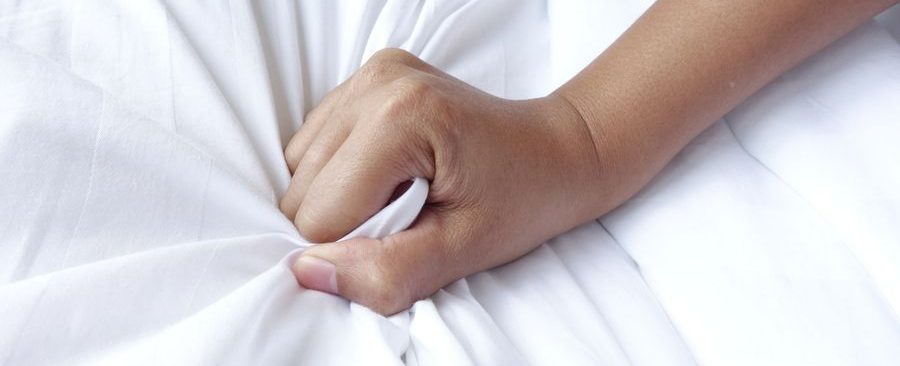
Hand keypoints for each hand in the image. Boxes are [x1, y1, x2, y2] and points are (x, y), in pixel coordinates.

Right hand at [280, 49, 601, 314]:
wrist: (556, 151)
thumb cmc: (523, 198)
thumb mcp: (464, 249)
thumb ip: (387, 269)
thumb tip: (309, 273)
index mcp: (401, 117)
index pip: (319, 215)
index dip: (360, 246)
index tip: (415, 232)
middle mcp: (377, 83)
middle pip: (302, 190)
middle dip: (348, 221)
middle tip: (413, 214)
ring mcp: (371, 74)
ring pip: (301, 168)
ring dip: (341, 197)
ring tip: (405, 193)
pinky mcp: (368, 77)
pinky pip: (316, 145)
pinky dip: (342, 172)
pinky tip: (391, 173)